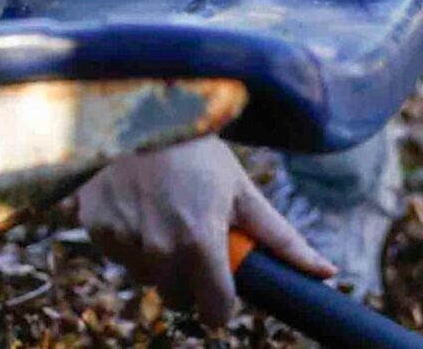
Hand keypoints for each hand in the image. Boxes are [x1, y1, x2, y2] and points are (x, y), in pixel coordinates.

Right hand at [72, 138, 330, 328]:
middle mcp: (159, 247)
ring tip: (162, 212)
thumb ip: (282, 240)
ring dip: (155, 257)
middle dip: (186, 278)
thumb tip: (328, 272)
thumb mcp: (243, 192)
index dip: (221, 303)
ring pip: (145, 275)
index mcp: (201, 242)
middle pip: (176, 297)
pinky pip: (116, 253)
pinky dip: (126, 238)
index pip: (215, 310)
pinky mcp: (94, 226)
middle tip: (190, 237)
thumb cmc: (199, 153)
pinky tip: (136, 205)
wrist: (143, 112)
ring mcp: (123, 238)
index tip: (221, 290)